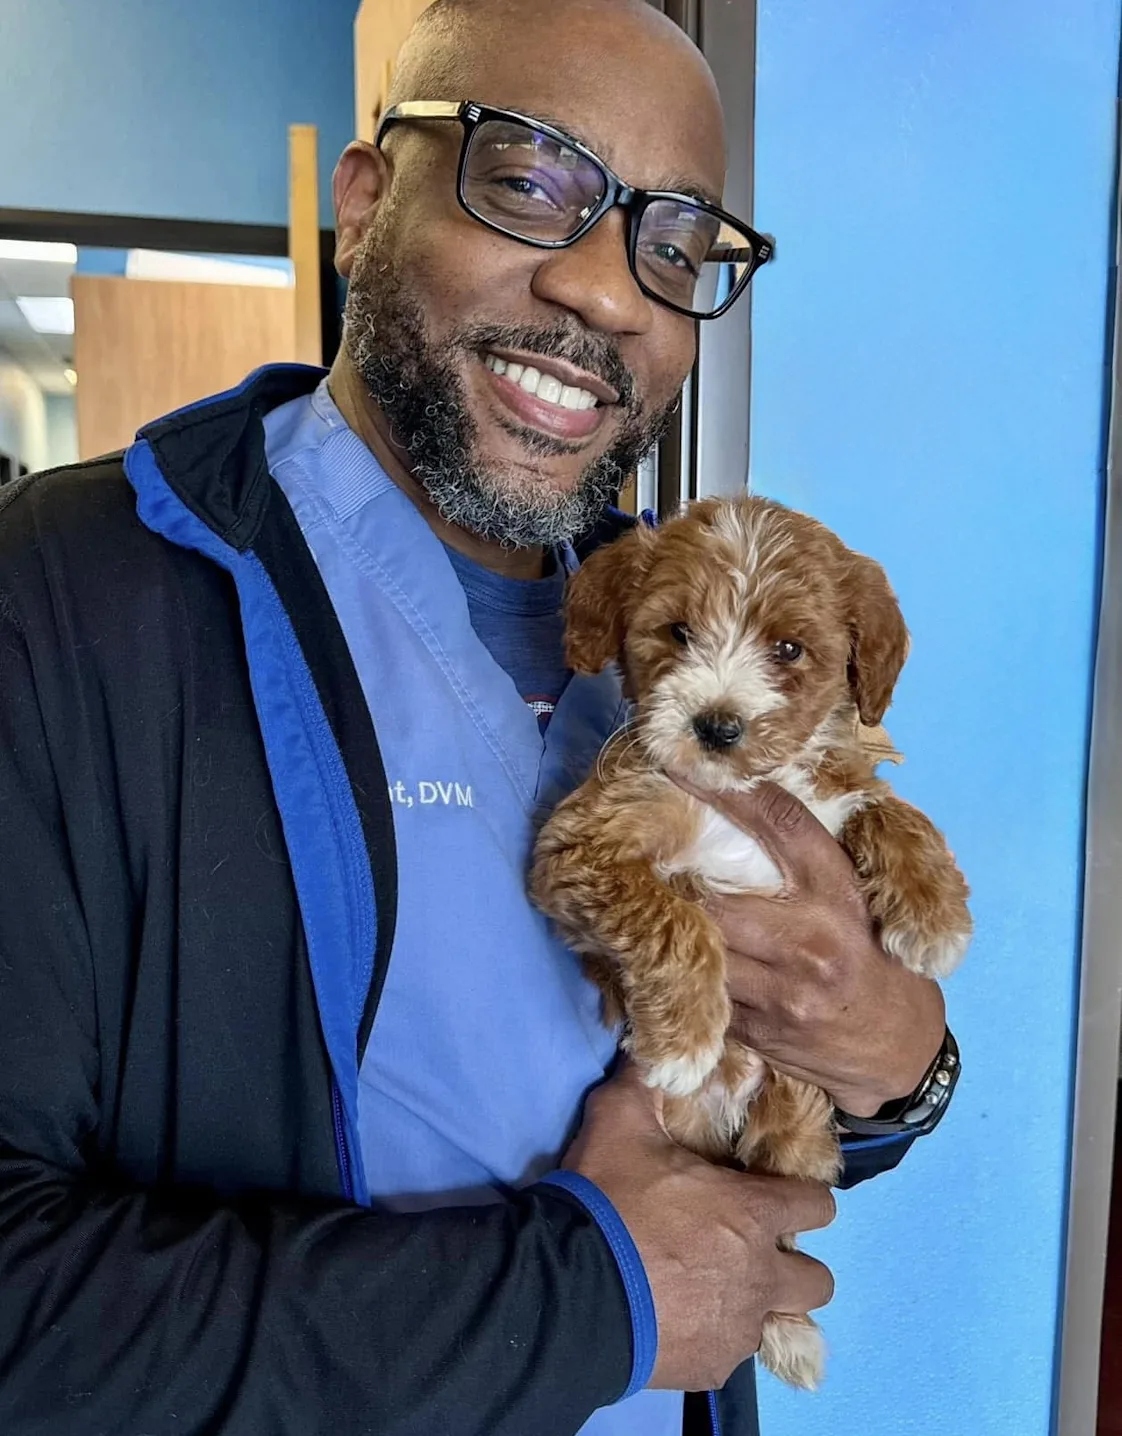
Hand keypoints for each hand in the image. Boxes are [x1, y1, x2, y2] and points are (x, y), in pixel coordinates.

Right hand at [563, 1062, 835, 1390]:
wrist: (572, 1293)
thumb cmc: (610, 1202)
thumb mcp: (620, 1123)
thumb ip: (644, 1083)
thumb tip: (654, 1046)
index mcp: (753, 1214)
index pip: (820, 1206)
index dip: (803, 1198)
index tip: (774, 1195)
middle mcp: (761, 1274)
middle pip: (819, 1279)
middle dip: (795, 1265)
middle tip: (750, 1250)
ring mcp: (739, 1327)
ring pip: (776, 1320)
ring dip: (755, 1305)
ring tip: (708, 1288)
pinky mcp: (712, 1367)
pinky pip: (729, 1353)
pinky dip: (711, 1336)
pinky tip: (674, 1318)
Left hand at [674, 779, 945, 1118]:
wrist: (901, 1051)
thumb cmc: (878, 958)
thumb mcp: (861, 898)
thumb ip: (810, 860)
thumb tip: (745, 800)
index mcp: (838, 892)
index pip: (780, 823)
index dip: (728, 791)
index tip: (685, 765)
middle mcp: (810, 939)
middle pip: (715, 900)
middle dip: (677, 882)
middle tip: (643, 858)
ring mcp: (781, 992)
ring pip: (701, 951)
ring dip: (673, 931)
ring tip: (646, 910)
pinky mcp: (759, 1031)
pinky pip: (704, 994)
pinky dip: (686, 975)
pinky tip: (670, 961)